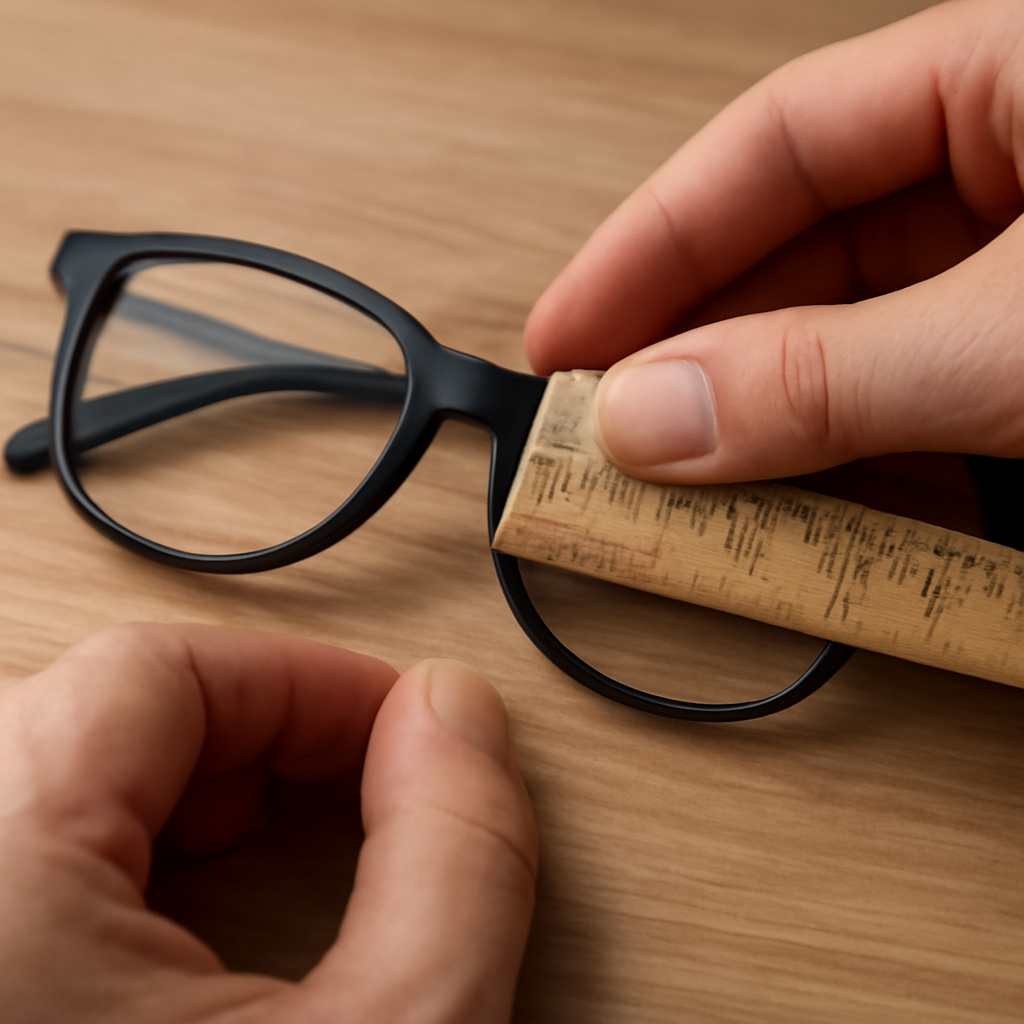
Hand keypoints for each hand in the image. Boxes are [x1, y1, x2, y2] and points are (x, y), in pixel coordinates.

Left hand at [0, 624, 536, 1022]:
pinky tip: (180, 908)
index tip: (397, 720)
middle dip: (250, 727)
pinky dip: (118, 849)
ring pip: (48, 775)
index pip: (150, 675)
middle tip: (348, 776)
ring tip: (269, 832)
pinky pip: (18, 852)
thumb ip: (453, 856)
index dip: (306, 680)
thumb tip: (457, 712)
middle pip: (91, 713)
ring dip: (183, 782)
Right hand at [525, 0, 1023, 493]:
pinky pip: (914, 396)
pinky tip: (791, 490)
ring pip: (852, 332)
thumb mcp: (1013, 338)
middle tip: (611, 428)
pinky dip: (850, 452)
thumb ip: (831, 374)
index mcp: (1014, 74)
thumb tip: (654, 416)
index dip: (652, 243)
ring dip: (762, 410)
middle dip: (697, 343)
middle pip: (802, 243)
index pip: (778, 139)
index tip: (566, 336)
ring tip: (681, 476)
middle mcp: (1020, 165)